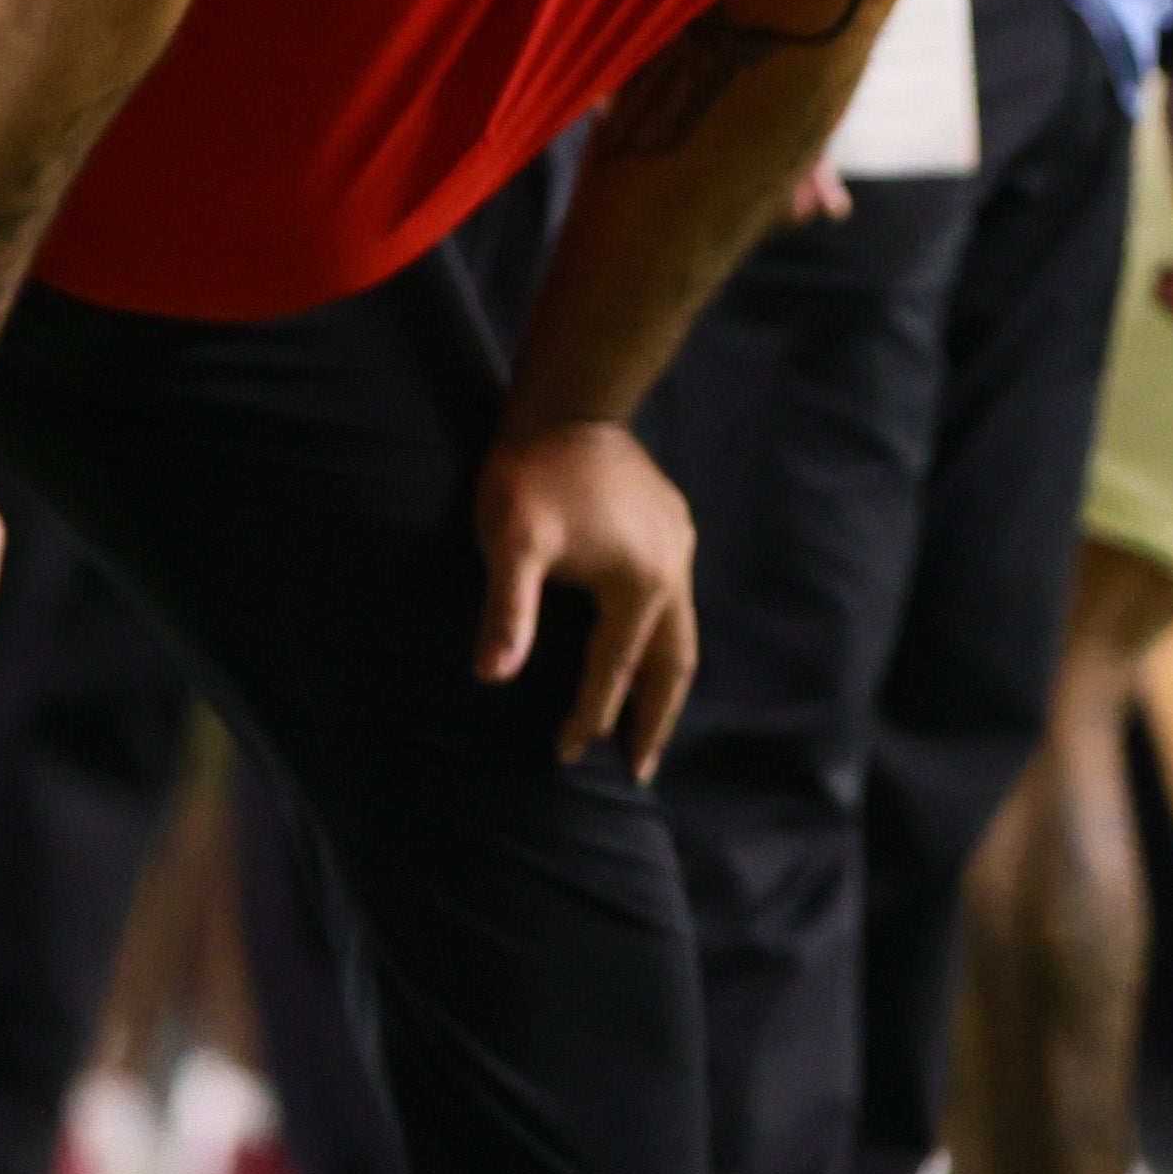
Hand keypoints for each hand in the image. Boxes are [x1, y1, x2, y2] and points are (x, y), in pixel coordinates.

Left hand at [474, 420, 696, 775]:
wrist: (569, 401)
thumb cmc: (530, 473)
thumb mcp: (510, 542)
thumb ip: (508, 610)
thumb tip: (491, 676)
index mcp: (638, 587)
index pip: (612, 673)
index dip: (587, 720)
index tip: (564, 758)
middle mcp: (672, 574)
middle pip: (671, 668)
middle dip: (654, 723)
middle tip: (639, 772)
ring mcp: (678, 548)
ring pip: (681, 636)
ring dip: (664, 686)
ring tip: (650, 725)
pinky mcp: (673, 526)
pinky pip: (675, 602)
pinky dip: (662, 642)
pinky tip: (645, 646)